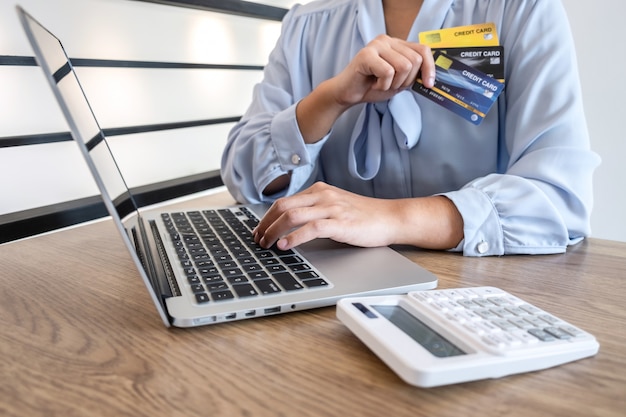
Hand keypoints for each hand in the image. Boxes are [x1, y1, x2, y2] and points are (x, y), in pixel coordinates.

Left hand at [254, 182, 399, 249]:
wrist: (390, 218)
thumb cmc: (364, 216)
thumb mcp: (335, 207)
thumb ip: (315, 210)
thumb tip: (289, 225)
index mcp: (319, 190)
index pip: (284, 201)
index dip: (266, 217)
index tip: (259, 231)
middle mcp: (323, 195)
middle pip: (282, 206)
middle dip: (265, 225)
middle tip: (258, 240)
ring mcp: (331, 208)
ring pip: (291, 216)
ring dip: (273, 231)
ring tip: (266, 245)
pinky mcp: (340, 223)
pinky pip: (310, 228)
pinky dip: (293, 238)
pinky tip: (285, 246)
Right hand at [294, 35, 435, 145]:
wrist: (348, 94)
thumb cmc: (371, 86)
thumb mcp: (398, 82)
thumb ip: (412, 76)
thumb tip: (430, 79)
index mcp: (397, 44)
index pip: (423, 50)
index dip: (429, 68)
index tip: (428, 84)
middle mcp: (387, 40)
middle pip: (415, 60)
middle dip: (406, 81)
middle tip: (391, 85)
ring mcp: (376, 45)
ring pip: (404, 67)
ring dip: (393, 84)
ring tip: (381, 84)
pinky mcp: (366, 55)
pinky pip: (388, 72)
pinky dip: (382, 85)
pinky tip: (373, 83)